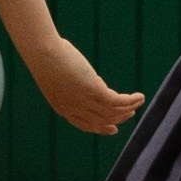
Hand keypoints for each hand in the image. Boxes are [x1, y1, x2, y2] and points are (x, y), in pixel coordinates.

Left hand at [24, 34, 143, 136]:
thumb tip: (84, 77)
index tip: (113, 129)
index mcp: (63, 108)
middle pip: (102, 120)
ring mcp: (84, 100)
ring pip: (112, 112)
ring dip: (128, 109)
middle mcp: (75, 108)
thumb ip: (69, 82)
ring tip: (138, 102)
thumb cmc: (45, 57)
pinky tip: (139, 96)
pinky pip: (117, 101)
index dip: (101, 128)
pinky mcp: (93, 89)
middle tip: (130, 113)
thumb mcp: (56, 76)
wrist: (41, 51)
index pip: (85, 125)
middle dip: (119, 119)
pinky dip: (130, 100)